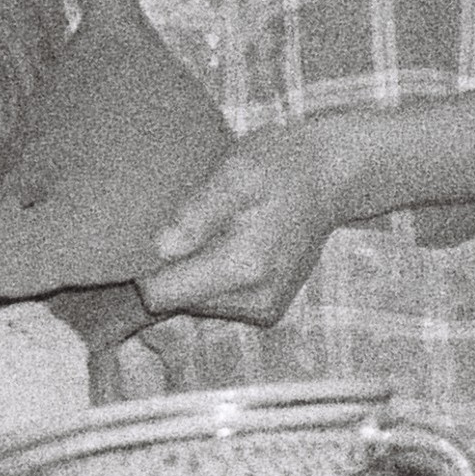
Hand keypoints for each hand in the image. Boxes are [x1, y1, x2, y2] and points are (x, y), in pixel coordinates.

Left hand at [142, 114, 363, 321]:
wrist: (331, 177)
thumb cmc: (280, 165)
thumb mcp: (236, 171)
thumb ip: (197, 213)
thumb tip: (161, 249)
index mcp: (242, 267)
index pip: (161, 294)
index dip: (143, 270)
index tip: (145, 239)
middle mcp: (254, 300)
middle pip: (175, 302)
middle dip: (170, 269)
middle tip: (185, 225)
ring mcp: (264, 310)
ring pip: (194, 304)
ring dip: (193, 272)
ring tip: (212, 231)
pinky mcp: (267, 310)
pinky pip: (217, 302)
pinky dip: (212, 278)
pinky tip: (227, 245)